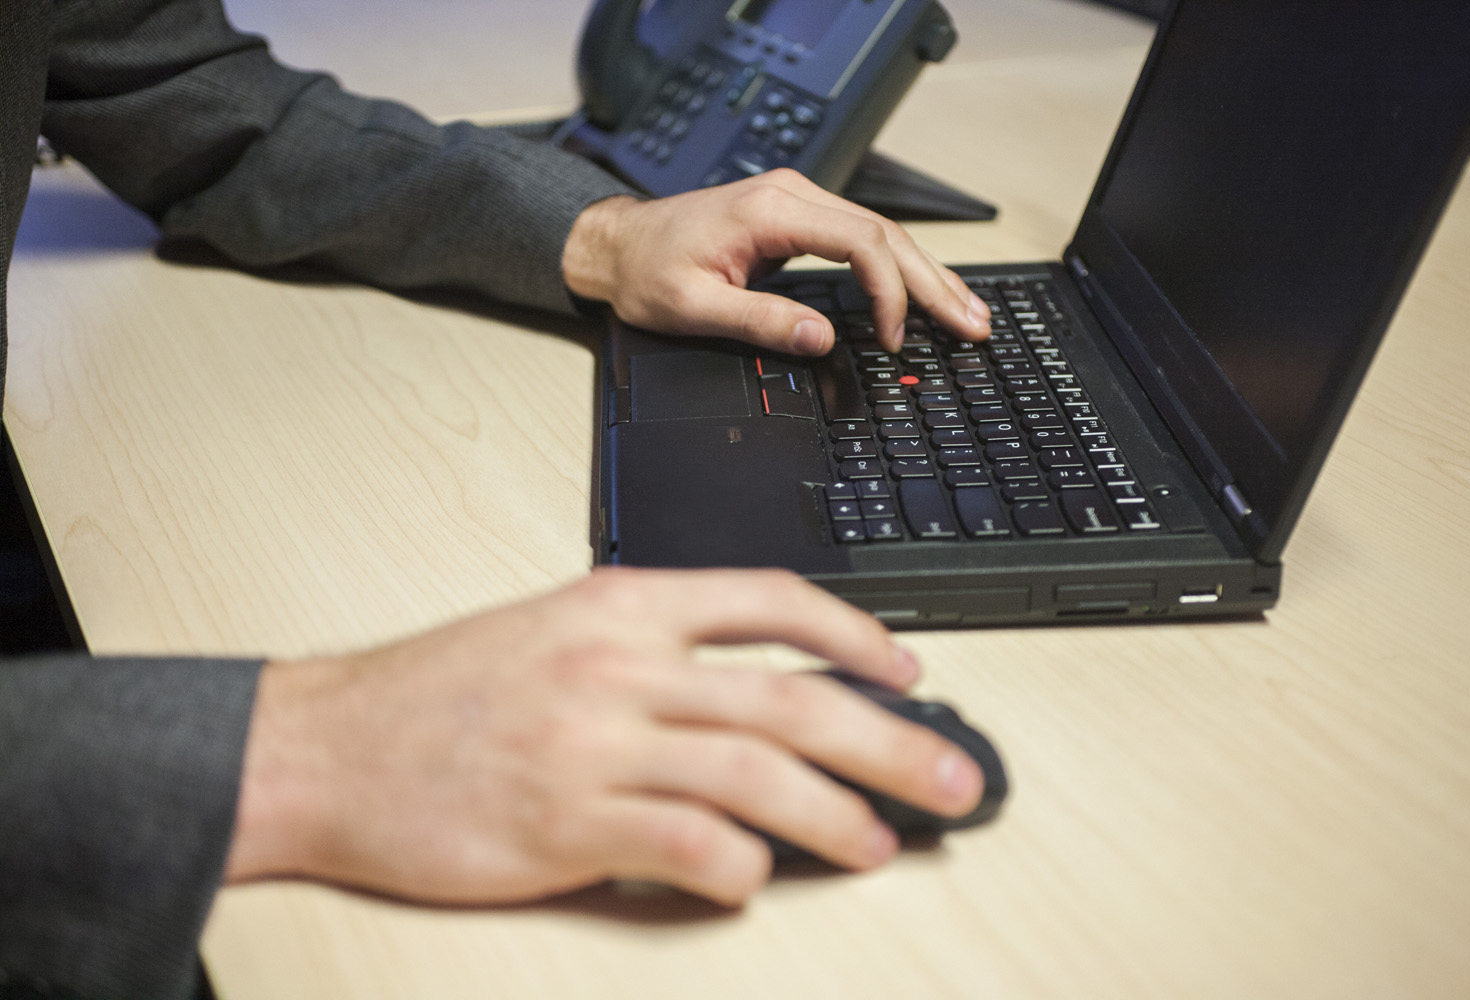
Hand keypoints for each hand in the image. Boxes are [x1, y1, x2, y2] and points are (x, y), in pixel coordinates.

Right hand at [225, 568, 983, 906]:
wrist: (325, 745)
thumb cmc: (439, 691)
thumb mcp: (552, 630)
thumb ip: (652, 649)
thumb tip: (755, 693)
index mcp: (621, 604)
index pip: (770, 602)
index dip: (856, 636)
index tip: (908, 670)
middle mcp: (618, 664)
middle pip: (791, 697)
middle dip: (890, 740)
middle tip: (953, 779)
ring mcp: (592, 743)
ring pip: (756, 773)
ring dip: (836, 815)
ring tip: (880, 845)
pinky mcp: (563, 825)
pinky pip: (684, 845)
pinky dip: (736, 865)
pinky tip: (755, 878)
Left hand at [561, 169, 992, 355]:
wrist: (620, 246)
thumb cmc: (649, 271)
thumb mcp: (696, 307)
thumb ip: (760, 321)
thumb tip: (819, 339)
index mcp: (772, 211)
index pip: (861, 242)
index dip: (889, 292)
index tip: (894, 336)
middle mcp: (793, 196)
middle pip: (887, 235)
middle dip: (934, 284)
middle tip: (974, 325)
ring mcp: (799, 203)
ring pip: (883, 235)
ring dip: (927, 276)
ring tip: (968, 313)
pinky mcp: (799, 218)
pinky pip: (864, 239)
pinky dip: (899, 268)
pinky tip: (925, 292)